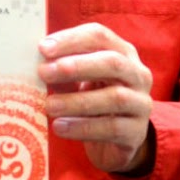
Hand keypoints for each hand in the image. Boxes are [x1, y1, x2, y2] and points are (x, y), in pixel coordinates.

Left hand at [39, 23, 154, 174]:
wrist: (115, 142)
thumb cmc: (94, 104)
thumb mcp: (79, 82)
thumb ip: (63, 72)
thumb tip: (38, 65)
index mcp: (123, 53)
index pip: (100, 36)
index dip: (71, 40)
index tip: (43, 49)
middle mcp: (137, 74)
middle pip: (113, 62)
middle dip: (77, 66)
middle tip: (45, 72)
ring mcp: (141, 103)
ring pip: (114, 97)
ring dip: (77, 101)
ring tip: (49, 106)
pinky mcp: (136, 132)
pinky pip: (111, 128)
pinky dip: (83, 127)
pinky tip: (60, 127)